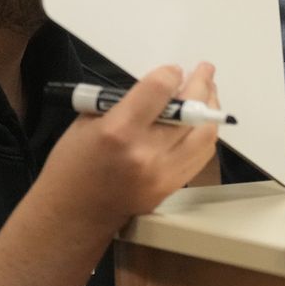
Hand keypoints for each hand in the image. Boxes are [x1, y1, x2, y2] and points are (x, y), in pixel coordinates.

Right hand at [39, 64, 222, 231]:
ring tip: (208, 93)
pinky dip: (206, 134)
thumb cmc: (73, 165)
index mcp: (119, 131)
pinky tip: (201, 122)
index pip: (160, 90)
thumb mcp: (88, 122)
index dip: (170, 75)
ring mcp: (164, 172)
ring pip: (206, 133)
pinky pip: (203, 154)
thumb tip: (162, 87)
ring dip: (211, 108)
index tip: (173, 71)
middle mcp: (146, 151)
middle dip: (202, 84)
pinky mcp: (172, 186)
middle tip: (204, 71)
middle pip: (191, 109)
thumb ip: (127, 103)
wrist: (74, 215)